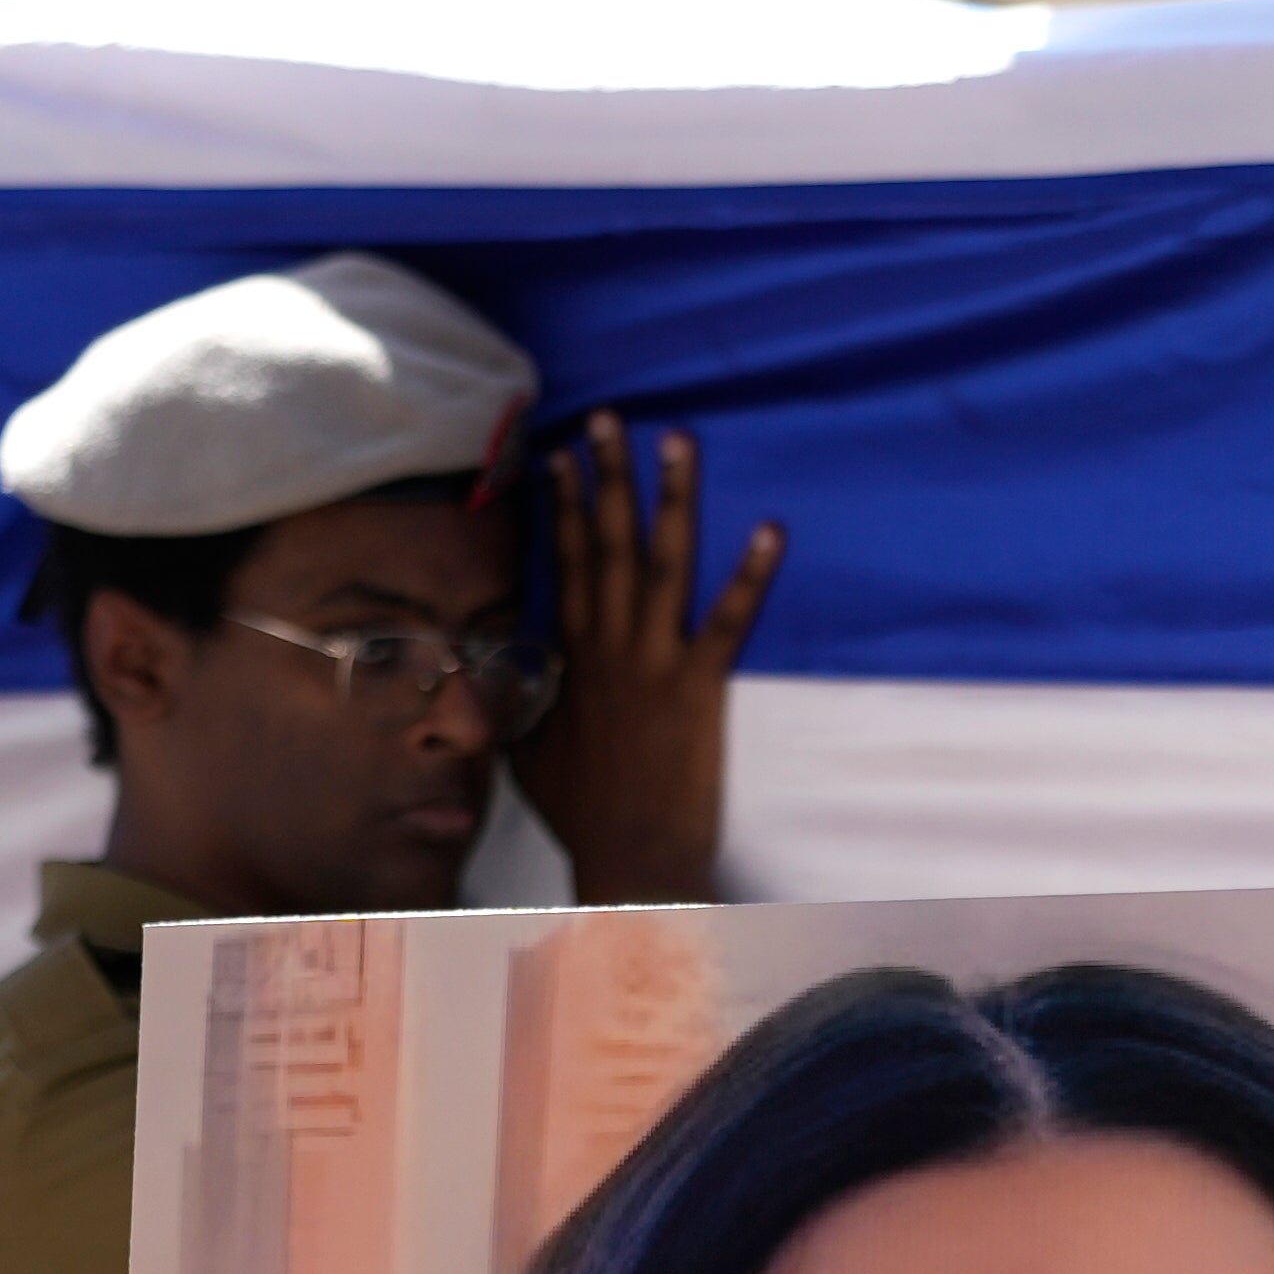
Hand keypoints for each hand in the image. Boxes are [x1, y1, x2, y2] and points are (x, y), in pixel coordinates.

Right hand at [514, 410, 787, 906]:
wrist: (629, 855)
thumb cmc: (583, 811)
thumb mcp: (528, 752)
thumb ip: (520, 704)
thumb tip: (502, 679)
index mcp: (573, 655)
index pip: (566, 562)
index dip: (564, 505)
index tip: (558, 455)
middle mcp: (610, 645)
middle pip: (608, 543)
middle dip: (608, 476)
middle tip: (609, 419)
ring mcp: (655, 661)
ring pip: (663, 563)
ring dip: (673, 498)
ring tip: (680, 439)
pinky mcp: (700, 685)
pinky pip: (729, 619)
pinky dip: (751, 575)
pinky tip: (771, 528)